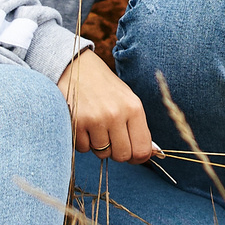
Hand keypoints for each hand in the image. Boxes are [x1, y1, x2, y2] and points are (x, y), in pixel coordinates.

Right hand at [59, 48, 155, 162]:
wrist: (78, 67)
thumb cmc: (106, 87)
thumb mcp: (128, 101)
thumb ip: (138, 127)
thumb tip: (148, 154)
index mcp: (133, 108)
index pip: (142, 149)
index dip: (137, 157)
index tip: (132, 154)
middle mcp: (116, 114)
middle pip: (122, 156)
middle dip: (117, 152)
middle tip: (112, 139)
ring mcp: (95, 119)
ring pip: (102, 153)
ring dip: (99, 146)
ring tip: (97, 127)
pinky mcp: (76, 122)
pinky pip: (84, 148)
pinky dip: (84, 142)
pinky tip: (84, 125)